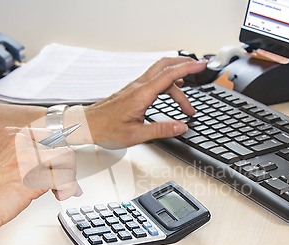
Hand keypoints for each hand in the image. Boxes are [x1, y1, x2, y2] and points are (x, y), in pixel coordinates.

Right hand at [0, 127, 81, 235]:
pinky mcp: (34, 176)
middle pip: (61, 149)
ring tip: (61, 191)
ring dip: (69, 179)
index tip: (61, 164)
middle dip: (66, 169)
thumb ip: (19, 157)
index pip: (49, 136)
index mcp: (10, 135)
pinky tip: (62, 195)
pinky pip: (65, 178)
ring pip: (67, 161)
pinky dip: (69, 188)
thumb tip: (42, 166)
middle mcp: (20, 141)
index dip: (57, 153)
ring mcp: (28, 157)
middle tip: (61, 183)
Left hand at [64, 57, 207, 146]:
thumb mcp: (135, 135)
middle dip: (184, 64)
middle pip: (165, 65)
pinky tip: (171, 90)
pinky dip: (167, 83)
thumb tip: (181, 127)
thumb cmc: (106, 130)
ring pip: (160, 74)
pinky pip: (153, 80)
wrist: (87, 125)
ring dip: (177, 81)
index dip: (188, 68)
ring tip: (187, 103)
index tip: (202, 65)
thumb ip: (160, 130)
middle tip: (200, 69)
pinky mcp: (132, 91)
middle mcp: (138, 86)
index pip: (169, 75)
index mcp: (141, 94)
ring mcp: (135, 87)